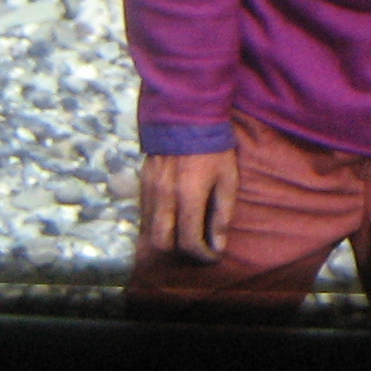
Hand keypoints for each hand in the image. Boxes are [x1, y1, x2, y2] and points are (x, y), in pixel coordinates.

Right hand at [139, 146, 238, 262]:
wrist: (187, 115)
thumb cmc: (214, 147)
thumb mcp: (228, 178)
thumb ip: (223, 213)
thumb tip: (218, 245)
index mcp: (188, 195)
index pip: (188, 240)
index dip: (202, 255)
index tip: (212, 255)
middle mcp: (164, 196)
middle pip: (161, 243)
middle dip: (178, 254)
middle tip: (196, 250)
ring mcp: (149, 189)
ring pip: (148, 230)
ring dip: (166, 240)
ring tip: (185, 237)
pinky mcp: (142, 182)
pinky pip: (145, 214)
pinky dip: (156, 224)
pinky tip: (172, 221)